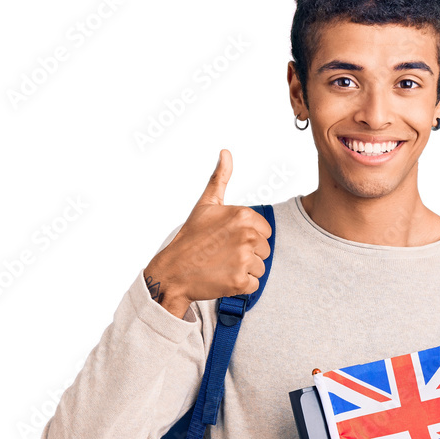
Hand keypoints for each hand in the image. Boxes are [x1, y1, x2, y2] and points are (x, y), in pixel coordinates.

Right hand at [145, 149, 272, 304]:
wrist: (174, 271)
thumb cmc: (191, 238)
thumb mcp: (206, 204)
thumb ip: (220, 179)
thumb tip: (225, 152)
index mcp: (244, 215)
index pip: (265, 232)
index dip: (248, 237)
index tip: (228, 239)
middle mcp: (246, 235)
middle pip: (265, 250)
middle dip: (248, 255)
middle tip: (223, 254)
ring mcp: (244, 258)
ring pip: (260, 268)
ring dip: (244, 270)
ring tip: (223, 265)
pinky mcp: (240, 281)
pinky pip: (253, 284)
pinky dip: (240, 286)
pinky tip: (223, 277)